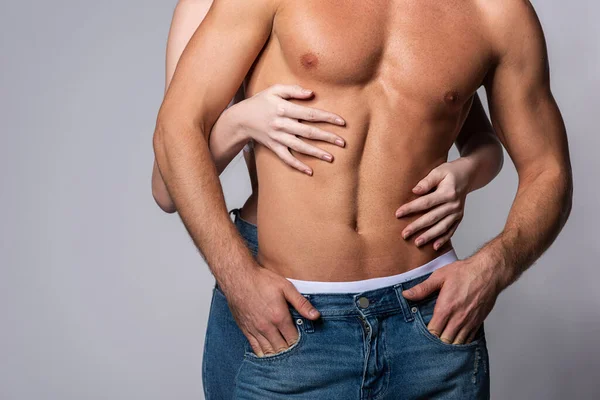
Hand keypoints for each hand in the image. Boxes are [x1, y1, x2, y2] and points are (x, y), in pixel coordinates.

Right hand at [220, 265, 320, 356]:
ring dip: (277, 354)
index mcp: (279, 317)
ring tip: (284, 354)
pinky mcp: (245, 329)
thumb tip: (316, 316)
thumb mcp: (286, 287)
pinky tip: (268, 355)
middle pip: (282, 348)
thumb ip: (301, 303)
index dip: (300, 342)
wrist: (238, 278)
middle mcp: (267, 327)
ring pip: (268, 351)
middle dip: (290, 350)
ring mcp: (255, 330)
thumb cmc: (262, 280)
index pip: (293, 339)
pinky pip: (255, 347)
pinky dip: (263, 354)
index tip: (304, 341)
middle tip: (296, 350)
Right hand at [232, 84, 346, 174]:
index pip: (309, 114)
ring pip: (299, 146)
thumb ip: (293, 90)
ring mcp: (277, 137)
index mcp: (283, 108)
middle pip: (308, 132)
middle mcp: (281, 124)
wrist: (240, 119)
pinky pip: (286, 158)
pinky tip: (309, 171)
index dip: (327, 118)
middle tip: (342, 142)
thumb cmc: (260, 102)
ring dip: (316, 152)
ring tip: (331, 158)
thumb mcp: (274, 90)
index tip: (341, 122)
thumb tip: (311, 93)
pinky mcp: (273, 147)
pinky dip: (297, 165)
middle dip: (326, 137)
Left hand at [395, 157, 474, 249]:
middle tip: (404, 234)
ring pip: (441, 227)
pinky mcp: (459, 218)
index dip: (411, 208)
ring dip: (429, 236)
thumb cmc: (450, 172)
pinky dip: (443, 239)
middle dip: (417, 227)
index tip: (398, 214)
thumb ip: (427, 181)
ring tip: (417, 243)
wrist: (469, 175)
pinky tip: (434, 246)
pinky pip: (451, 230)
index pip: (426, 203)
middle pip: (432, 218)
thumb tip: (415, 191)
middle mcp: (454, 205)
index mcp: (447, 193)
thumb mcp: (439, 171)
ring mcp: (457, 213)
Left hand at [402, 257, 502, 343]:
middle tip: (429, 341)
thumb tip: (406, 295)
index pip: (433, 332)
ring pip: (458, 344)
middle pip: (445, 341)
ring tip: (441, 344)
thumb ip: (422, 288)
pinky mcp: (478, 322)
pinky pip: (469, 340)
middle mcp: (458, 318)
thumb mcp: (439, 276)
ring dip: (449, 345)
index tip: (421, 334)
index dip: (426, 336)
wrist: (489, 272)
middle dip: (436, 343)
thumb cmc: (464, 272)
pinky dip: (461, 343)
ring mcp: (469, 322)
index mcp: (446, 308)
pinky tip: (455, 340)